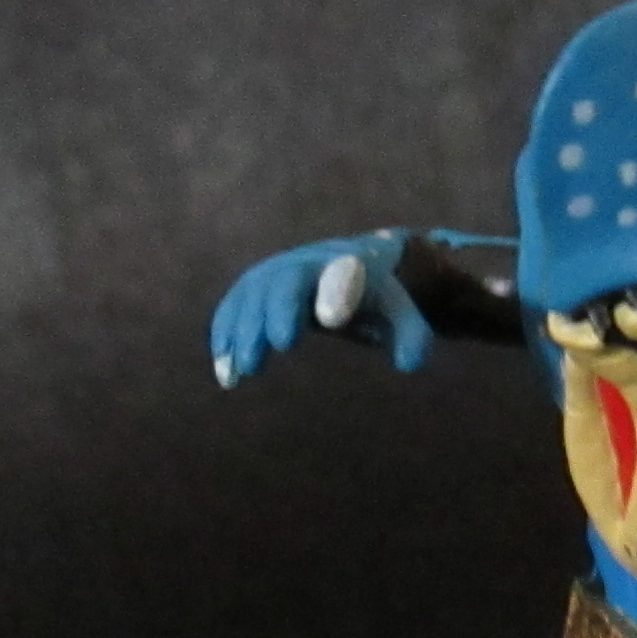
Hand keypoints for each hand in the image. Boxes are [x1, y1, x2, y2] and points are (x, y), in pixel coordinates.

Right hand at [207, 229, 434, 386]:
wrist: (344, 264)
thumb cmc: (374, 296)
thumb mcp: (399, 312)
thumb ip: (412, 335)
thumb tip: (409, 363)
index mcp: (347, 266)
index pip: (342, 275)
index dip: (335, 294)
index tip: (329, 320)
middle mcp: (304, 263)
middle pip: (286, 281)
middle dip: (278, 309)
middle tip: (275, 347)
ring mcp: (273, 273)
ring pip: (252, 294)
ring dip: (242, 330)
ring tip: (240, 374)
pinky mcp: (251, 289)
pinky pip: (232, 306)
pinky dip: (224, 335)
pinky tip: (224, 373)